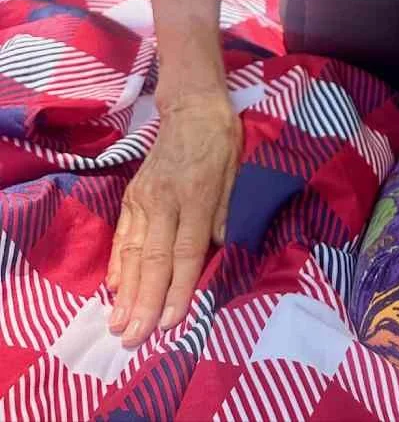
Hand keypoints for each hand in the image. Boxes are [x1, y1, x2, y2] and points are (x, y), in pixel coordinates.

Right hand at [107, 91, 241, 345]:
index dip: (180, 288)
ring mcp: (143, 198)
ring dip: (126, 292)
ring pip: (133, 252)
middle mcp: (165, 199)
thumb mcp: (237, 172)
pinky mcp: (131, 195)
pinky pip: (122, 235)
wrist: (191, 107)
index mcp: (197, 194)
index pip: (187, 250)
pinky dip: (117, 264)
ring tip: (118, 323)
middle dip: (145, 302)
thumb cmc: (222, 141)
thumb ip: (227, 213)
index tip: (170, 322)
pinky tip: (113, 289)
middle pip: (155, 258)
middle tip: (134, 338)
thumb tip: (220, 251)